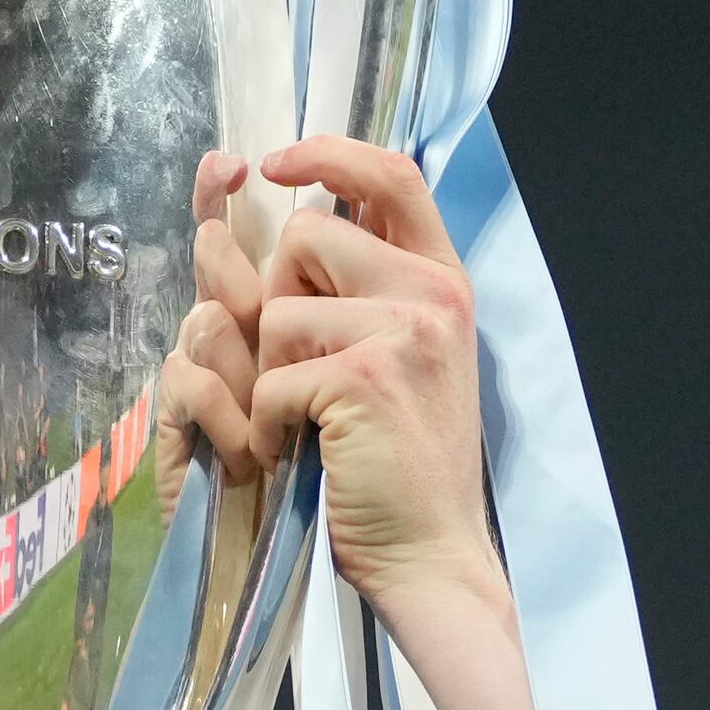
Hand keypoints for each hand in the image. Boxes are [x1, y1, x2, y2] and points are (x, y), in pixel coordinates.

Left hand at [159, 137, 504, 626]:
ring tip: (307, 422)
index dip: (329, 155)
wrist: (428, 554)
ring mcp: (403, 332)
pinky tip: (301, 452)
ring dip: (269, 373)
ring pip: (277, 309)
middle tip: (305, 372)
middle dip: (279, 299)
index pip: (392, 177)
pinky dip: (266, 423)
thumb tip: (298, 212)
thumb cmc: (400, 466)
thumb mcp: (401, 357)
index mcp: (443, 281)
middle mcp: (432, 294)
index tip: (274, 163)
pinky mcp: (362, 377)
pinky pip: (269, 374)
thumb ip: (366, 288)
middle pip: (306, 237)